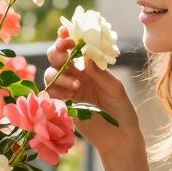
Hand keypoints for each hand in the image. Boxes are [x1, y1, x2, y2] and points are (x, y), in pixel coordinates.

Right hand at [43, 27, 139, 150]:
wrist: (119, 137)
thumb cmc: (121, 110)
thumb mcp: (115, 88)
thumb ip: (100, 73)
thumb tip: (87, 57)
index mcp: (90, 68)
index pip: (74, 48)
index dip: (67, 38)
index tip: (66, 33)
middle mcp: (76, 76)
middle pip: (56, 57)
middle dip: (57, 52)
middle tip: (67, 54)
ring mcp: (68, 90)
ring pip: (50, 74)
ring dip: (59, 75)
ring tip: (76, 85)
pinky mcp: (63, 105)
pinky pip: (50, 92)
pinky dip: (56, 89)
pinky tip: (70, 94)